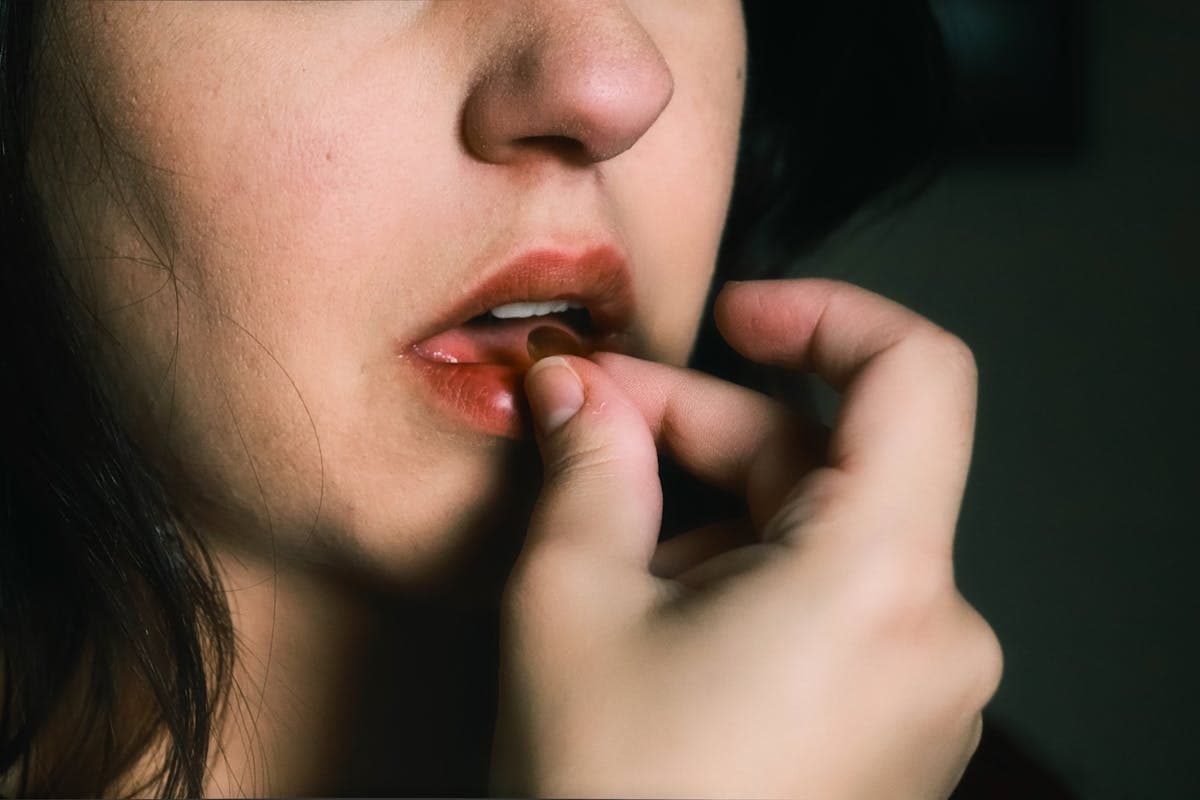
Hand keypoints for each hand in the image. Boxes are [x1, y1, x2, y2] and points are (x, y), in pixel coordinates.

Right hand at [490, 279, 1001, 798]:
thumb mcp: (571, 605)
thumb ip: (587, 465)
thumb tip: (575, 388)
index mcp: (880, 580)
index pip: (916, 373)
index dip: (825, 312)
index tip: (737, 316)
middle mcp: (935, 634)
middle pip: (837, 463)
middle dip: (710, 428)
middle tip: (592, 422)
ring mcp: (924, 693)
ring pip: (826, 539)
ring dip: (718, 511)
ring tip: (607, 539)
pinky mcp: (895, 731)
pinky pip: (835, 607)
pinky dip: (753, 578)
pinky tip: (659, 609)